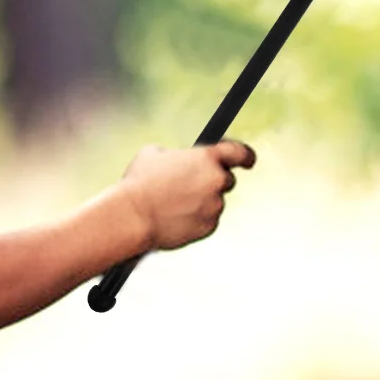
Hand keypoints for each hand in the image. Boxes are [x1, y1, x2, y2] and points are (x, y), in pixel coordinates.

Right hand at [120, 139, 255, 251]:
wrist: (131, 217)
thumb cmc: (138, 183)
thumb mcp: (153, 154)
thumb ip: (175, 155)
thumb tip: (178, 161)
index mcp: (207, 157)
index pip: (240, 152)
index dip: (246, 156)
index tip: (248, 161)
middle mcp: (217, 181)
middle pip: (226, 179)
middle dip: (211, 181)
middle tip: (190, 185)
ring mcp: (215, 206)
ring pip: (214, 202)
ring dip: (199, 202)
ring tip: (171, 204)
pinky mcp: (209, 227)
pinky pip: (206, 220)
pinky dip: (194, 219)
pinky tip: (173, 218)